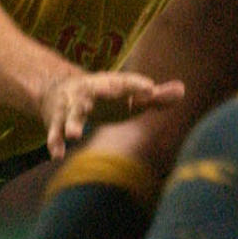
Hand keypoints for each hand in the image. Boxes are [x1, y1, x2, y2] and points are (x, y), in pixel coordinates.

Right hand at [37, 71, 184, 159]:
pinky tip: (57, 155)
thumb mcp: (129, 95)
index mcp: (111, 84)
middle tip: (107, 93)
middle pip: (98, 91)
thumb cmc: (105, 96)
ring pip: (73, 113)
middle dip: (103, 92)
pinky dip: (55, 142)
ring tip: (75, 136)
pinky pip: (55, 131)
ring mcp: (72, 104)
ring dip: (73, 123)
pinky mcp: (57, 119)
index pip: (126, 82)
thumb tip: (182, 90)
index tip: (151, 89)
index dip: (137, 85)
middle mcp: (90, 90)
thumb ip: (155, 97)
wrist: (58, 88)